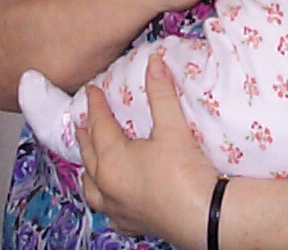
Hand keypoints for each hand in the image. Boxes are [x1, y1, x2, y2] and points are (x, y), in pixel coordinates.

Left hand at [78, 54, 217, 247]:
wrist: (205, 218)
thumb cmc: (184, 173)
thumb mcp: (172, 128)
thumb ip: (161, 94)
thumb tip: (154, 62)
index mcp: (110, 160)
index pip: (98, 125)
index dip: (95, 105)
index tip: (91, 90)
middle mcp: (107, 186)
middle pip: (89, 155)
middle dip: (86, 135)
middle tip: (82, 121)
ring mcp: (118, 209)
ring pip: (92, 188)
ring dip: (89, 169)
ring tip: (90, 158)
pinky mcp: (133, 224)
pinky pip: (109, 212)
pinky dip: (105, 200)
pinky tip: (111, 198)